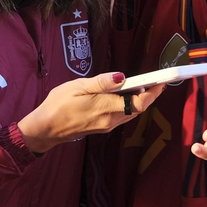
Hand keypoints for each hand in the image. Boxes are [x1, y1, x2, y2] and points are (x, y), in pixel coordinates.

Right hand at [17, 73, 164, 153]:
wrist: (45, 129)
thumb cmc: (58, 105)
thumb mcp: (78, 87)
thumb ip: (102, 83)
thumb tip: (122, 77)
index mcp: (106, 108)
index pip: (138, 102)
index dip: (152, 93)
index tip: (161, 82)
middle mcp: (110, 120)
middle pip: (137, 109)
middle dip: (148, 95)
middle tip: (155, 80)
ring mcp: (107, 126)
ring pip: (130, 113)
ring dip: (138, 101)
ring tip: (142, 85)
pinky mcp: (102, 128)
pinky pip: (122, 116)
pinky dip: (127, 106)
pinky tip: (123, 96)